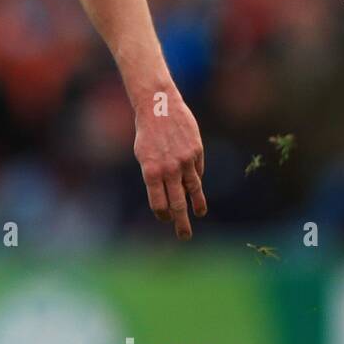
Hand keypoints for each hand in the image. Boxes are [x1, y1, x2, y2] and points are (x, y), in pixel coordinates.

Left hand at [133, 91, 206, 239]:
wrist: (159, 107)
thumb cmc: (147, 134)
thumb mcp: (143, 156)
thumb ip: (155, 177)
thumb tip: (169, 195)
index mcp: (151, 172)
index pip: (159, 203)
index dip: (162, 214)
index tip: (165, 218)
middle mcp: (169, 170)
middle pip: (178, 204)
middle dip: (182, 223)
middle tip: (184, 236)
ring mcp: (185, 161)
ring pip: (194, 190)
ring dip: (197, 205)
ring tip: (200, 215)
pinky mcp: (197, 152)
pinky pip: (198, 171)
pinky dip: (196, 178)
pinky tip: (194, 182)